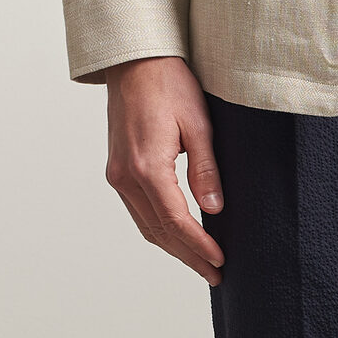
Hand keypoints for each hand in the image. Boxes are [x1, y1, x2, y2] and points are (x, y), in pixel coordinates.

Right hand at [104, 57, 224, 284]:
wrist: (134, 62)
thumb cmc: (169, 84)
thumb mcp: (199, 125)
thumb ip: (206, 170)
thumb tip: (214, 211)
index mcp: (146, 166)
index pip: (176, 220)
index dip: (199, 246)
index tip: (220, 261)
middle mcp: (126, 176)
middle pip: (159, 231)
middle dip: (189, 257)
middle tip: (216, 276)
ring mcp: (117, 174)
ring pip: (147, 226)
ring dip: (174, 248)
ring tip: (202, 264)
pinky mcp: (118, 170)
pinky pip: (139, 211)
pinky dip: (160, 229)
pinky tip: (179, 238)